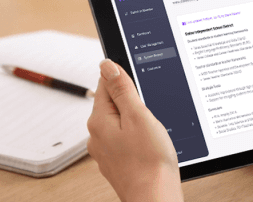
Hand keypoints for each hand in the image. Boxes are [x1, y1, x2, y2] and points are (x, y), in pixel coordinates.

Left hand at [87, 60, 183, 201]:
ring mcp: (106, 150)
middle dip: (134, 101)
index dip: (125, 78)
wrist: (155, 196)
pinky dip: (139, 136)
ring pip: (122, 122)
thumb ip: (122, 89)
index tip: (140, 83)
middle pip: (113, 103)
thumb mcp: (139, 116)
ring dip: (137, 120)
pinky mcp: (118, 161)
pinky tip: (151, 144)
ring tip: (153, 131)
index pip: (105, 84)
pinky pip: (126, 139)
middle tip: (151, 111)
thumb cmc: (150, 160)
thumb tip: (107, 65)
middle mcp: (97, 136)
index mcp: (99, 121)